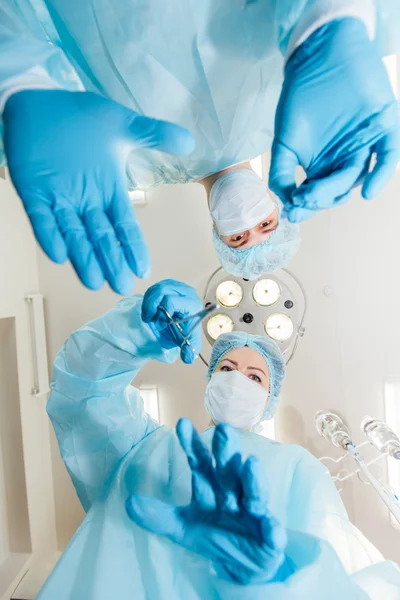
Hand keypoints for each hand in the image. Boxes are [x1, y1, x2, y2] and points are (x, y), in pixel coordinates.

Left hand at [4, 90, 194, 292]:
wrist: (39, 100)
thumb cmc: (80, 114)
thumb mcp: (121, 124)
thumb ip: (154, 134)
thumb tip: (189, 142)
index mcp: (108, 188)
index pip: (124, 224)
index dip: (133, 246)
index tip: (143, 269)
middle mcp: (86, 199)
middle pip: (101, 237)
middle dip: (111, 261)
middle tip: (120, 286)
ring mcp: (59, 198)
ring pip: (73, 234)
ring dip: (83, 257)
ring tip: (94, 281)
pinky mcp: (33, 191)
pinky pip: (41, 218)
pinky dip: (49, 234)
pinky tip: (59, 253)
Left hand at [126, 419, 286, 583]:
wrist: (244, 564)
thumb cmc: (215, 534)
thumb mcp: (183, 527)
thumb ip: (159, 516)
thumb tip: (129, 503)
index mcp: (212, 486)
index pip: (200, 461)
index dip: (191, 444)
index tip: (181, 424)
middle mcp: (233, 491)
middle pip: (228, 469)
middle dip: (226, 450)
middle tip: (222, 429)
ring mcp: (253, 511)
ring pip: (254, 492)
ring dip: (252, 479)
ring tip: (251, 464)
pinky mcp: (269, 534)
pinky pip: (272, 530)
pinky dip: (273, 529)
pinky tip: (273, 529)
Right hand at [142, 279, 202, 363]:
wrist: (184, 324)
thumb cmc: (186, 331)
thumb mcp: (189, 342)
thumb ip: (189, 352)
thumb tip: (187, 357)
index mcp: (192, 304)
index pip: (171, 301)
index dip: (162, 314)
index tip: (161, 325)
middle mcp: (186, 291)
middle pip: (162, 291)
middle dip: (151, 306)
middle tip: (148, 319)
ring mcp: (176, 286)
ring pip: (156, 288)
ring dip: (148, 303)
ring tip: (148, 316)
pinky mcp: (168, 284)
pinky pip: (154, 288)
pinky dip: (148, 299)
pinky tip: (149, 310)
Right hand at [269, 18, 399, 222]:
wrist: (318, 56)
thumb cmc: (300, 96)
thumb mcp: (282, 141)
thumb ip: (280, 171)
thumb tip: (282, 201)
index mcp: (323, 165)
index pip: (317, 195)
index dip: (305, 206)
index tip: (292, 210)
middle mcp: (344, 159)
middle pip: (336, 190)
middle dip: (318, 198)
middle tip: (302, 198)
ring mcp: (364, 144)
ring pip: (356, 176)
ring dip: (338, 190)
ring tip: (316, 194)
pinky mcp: (384, 126)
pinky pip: (388, 155)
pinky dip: (381, 174)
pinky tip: (368, 192)